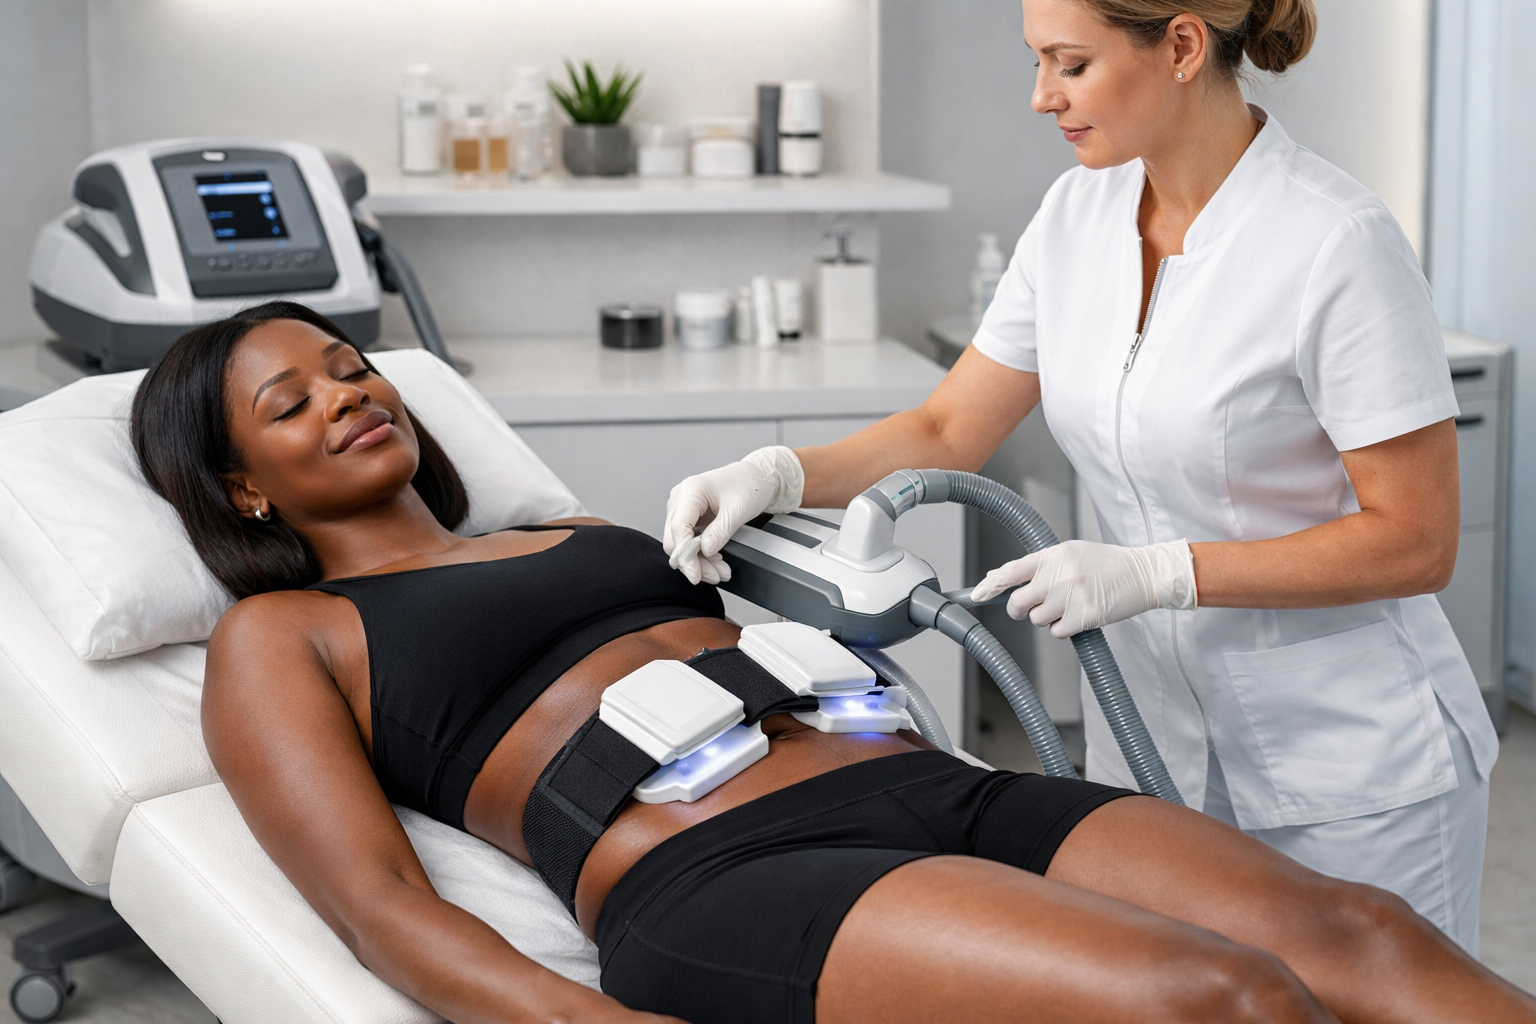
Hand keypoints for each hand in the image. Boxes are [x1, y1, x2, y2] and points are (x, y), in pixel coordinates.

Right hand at [663, 446, 803, 584]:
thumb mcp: (739, 509)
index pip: (678, 527)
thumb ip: (721, 531)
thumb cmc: (749, 485)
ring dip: (699, 562)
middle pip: (675, 539)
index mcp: (691, 491)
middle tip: (714, 576)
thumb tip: (705, 551)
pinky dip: (702, 555)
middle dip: (693, 561)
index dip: (685, 554)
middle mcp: (682, 499)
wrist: (757, 477)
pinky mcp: (691, 518)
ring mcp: (684, 508)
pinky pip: (690, 541)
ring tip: (720, 572)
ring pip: (681, 544)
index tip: (695, 574)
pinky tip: (717, 562)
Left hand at [970, 539, 1196, 637]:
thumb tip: (1000, 576)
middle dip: (1020, 610)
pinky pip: (1056, 631)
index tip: (977, 596)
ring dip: (1047, 618)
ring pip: (1037, 620)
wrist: (1142, 574)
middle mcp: (1059, 575)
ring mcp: (1071, 596)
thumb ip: (1038, 564)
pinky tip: (1078, 616)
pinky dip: (1063, 628)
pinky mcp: (1084, 616)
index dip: (991, 585)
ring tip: (1068, 605)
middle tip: (1031, 609)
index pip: (1012, 571)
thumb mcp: (1070, 553)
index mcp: (1053, 555)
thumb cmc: (1104, 564)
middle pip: (1018, 603)